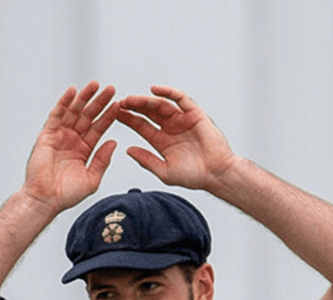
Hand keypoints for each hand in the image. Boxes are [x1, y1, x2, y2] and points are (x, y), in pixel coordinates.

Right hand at [19, 82, 118, 213]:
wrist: (46, 200)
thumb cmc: (66, 194)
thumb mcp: (92, 178)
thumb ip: (102, 160)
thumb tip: (113, 142)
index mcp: (84, 149)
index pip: (99, 128)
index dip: (109, 115)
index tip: (120, 104)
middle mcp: (72, 139)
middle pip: (88, 115)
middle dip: (99, 102)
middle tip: (111, 88)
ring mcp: (59, 135)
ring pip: (74, 111)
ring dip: (84, 97)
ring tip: (95, 85)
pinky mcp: (47, 134)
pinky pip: (56, 115)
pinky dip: (64, 102)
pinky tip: (72, 91)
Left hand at [116, 86, 238, 190]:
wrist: (217, 174)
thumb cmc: (194, 176)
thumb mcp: (164, 171)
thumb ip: (146, 160)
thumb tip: (128, 150)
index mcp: (162, 141)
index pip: (141, 126)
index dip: (128, 119)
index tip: (115, 114)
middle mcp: (171, 128)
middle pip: (148, 113)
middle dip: (134, 107)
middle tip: (119, 103)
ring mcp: (182, 119)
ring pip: (160, 104)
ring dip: (145, 100)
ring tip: (132, 99)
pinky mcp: (194, 113)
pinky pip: (180, 98)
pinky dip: (168, 92)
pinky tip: (154, 90)